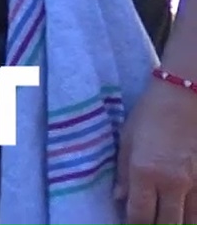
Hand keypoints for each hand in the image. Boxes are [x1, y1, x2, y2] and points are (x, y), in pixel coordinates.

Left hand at [116, 77, 196, 224]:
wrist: (184, 96)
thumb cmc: (150, 114)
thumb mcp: (126, 140)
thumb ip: (123, 173)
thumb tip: (119, 199)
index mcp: (145, 173)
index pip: (139, 216)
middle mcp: (172, 183)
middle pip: (166, 224)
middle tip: (146, 223)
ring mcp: (195, 183)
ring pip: (189, 221)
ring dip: (175, 223)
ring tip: (163, 220)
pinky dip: (192, 216)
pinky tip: (183, 215)